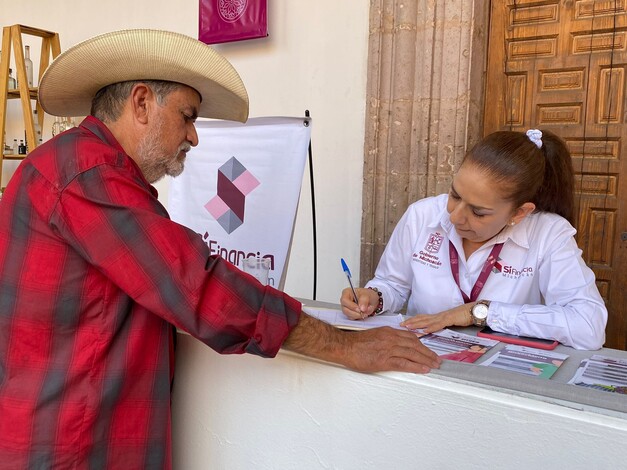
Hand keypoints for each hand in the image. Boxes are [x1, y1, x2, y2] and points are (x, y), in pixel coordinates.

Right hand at [283, 314, 440, 373]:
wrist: (344, 346)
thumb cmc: (356, 343)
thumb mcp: (375, 335)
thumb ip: (386, 339)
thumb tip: (395, 346)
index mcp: (389, 332)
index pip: (410, 337)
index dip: (422, 344)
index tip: (429, 350)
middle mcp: (391, 338)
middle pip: (415, 345)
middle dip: (428, 353)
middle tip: (436, 359)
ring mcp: (389, 348)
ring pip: (413, 354)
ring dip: (426, 360)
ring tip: (434, 365)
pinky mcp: (384, 359)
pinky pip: (404, 363)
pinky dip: (416, 366)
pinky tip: (423, 369)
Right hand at [340, 287, 378, 319]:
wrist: (371, 299)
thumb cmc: (367, 295)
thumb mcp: (367, 295)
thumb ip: (364, 301)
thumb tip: (362, 308)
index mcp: (346, 293)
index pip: (345, 300)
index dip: (351, 306)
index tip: (360, 310)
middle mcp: (345, 301)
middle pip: (345, 309)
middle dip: (355, 313)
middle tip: (363, 314)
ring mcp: (346, 308)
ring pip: (348, 315)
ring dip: (357, 316)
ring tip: (365, 313)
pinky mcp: (349, 314)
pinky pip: (352, 318)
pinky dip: (358, 318)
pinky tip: (363, 314)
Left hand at [400, 303, 472, 332]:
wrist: (473, 311)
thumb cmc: (463, 316)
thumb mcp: (449, 322)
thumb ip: (441, 325)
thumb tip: (432, 330)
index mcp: (437, 317)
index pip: (422, 318)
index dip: (413, 320)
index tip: (404, 323)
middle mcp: (438, 316)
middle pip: (421, 318)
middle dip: (410, 322)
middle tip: (401, 325)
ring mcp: (443, 317)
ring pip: (427, 321)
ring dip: (417, 324)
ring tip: (408, 327)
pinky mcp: (450, 319)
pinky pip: (439, 324)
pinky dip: (431, 327)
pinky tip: (425, 330)